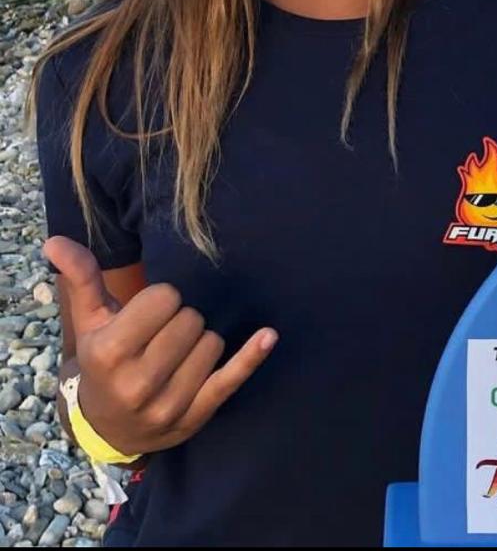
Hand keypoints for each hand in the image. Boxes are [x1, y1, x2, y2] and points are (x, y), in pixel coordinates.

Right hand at [43, 236, 277, 455]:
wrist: (108, 426)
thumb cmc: (102, 360)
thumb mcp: (90, 321)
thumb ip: (81, 278)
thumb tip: (56, 241)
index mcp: (109, 353)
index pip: (165, 298)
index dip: (162, 300)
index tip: (149, 314)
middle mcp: (137, 383)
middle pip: (191, 319)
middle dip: (181, 320)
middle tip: (162, 336)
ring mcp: (169, 404)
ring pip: (212, 341)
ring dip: (200, 340)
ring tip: (175, 355)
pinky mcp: (197, 415)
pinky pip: (231, 379)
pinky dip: (251, 356)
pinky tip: (268, 335)